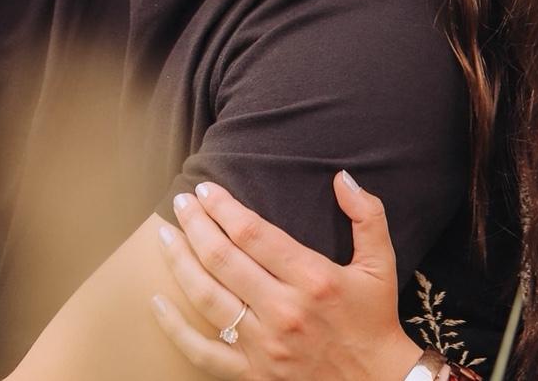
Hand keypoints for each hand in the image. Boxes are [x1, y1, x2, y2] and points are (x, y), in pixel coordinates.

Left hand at [151, 170, 423, 380]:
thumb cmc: (375, 318)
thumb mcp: (381, 261)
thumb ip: (367, 214)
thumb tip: (342, 177)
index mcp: (312, 278)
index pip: (253, 233)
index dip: (223, 207)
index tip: (205, 189)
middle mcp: (283, 310)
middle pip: (223, 259)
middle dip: (196, 225)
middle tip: (180, 203)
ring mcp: (264, 345)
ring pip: (207, 298)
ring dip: (181, 263)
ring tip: (165, 236)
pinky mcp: (253, 374)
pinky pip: (203, 352)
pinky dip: (175, 328)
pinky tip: (157, 303)